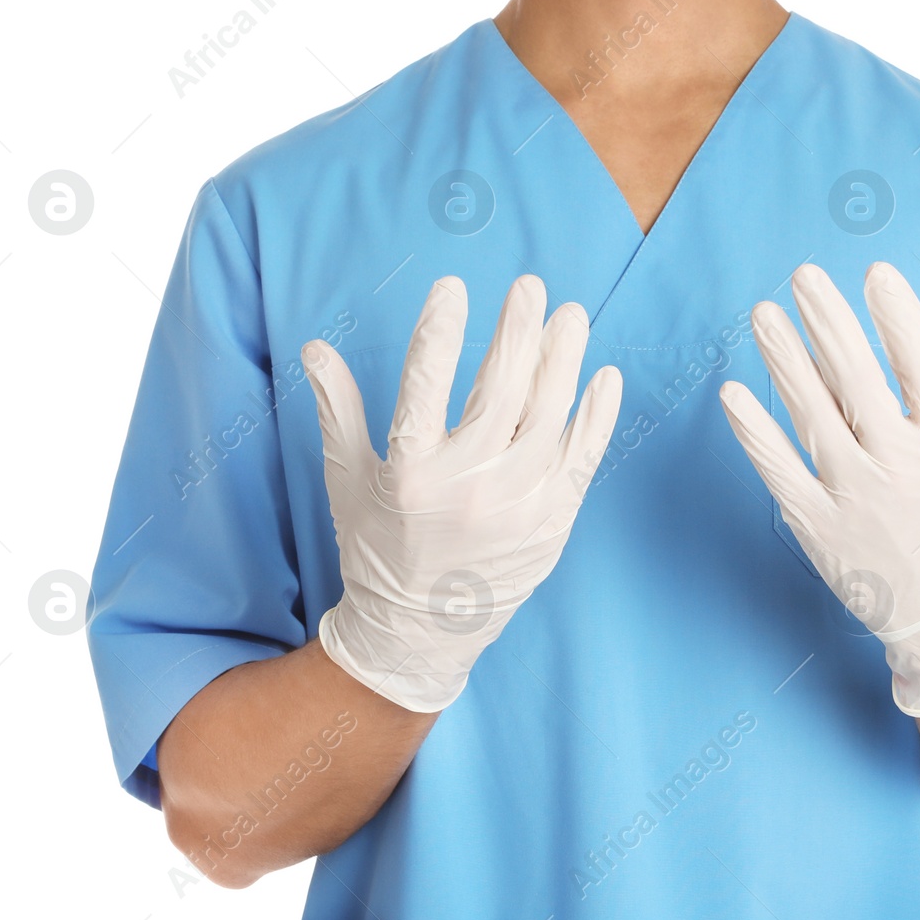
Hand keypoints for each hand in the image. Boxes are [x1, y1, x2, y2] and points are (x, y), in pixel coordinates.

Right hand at [303, 274, 621, 711]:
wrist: (419, 632)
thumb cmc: (377, 548)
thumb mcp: (348, 479)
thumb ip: (338, 408)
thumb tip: (315, 346)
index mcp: (410, 472)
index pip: (425, 383)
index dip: (440, 330)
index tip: (454, 287)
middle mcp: (468, 486)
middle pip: (501, 390)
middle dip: (517, 330)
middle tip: (529, 288)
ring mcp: (517, 505)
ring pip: (550, 416)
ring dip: (563, 359)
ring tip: (571, 316)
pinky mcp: (551, 522)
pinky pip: (582, 458)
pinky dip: (597, 416)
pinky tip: (604, 376)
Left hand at [719, 262, 919, 716]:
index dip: (900, 321)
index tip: (877, 273)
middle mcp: (897, 470)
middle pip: (856, 383)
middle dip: (828, 324)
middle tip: (803, 275)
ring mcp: (852, 499)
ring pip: (812, 417)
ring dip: (784, 363)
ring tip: (762, 314)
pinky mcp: (818, 528)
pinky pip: (780, 472)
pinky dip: (755, 434)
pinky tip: (733, 394)